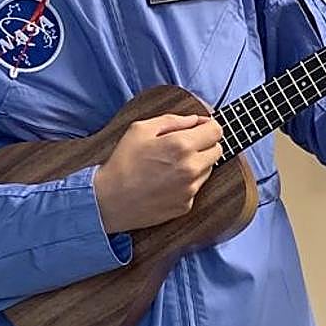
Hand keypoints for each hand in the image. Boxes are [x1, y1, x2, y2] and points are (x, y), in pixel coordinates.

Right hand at [94, 114, 222, 233]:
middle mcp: (191, 168)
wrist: (108, 200)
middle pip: (217, 151)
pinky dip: (187, 183)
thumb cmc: (122, 162)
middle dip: (205, 145)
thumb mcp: (141, 129)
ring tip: (171, 165)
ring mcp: (190, 190)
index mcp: (181, 145)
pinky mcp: (185, 206)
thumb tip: (195, 120)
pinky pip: (196, 188)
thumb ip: (173, 120)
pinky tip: (167, 181)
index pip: (216, 131)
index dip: (209, 127)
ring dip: (197, 164)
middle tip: (184, 146)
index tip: (200, 128)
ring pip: (208, 170)